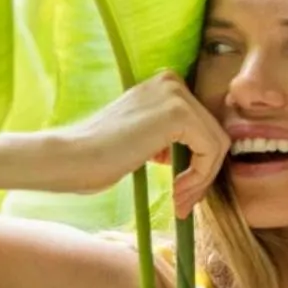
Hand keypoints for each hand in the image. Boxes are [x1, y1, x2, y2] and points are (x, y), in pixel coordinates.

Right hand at [60, 72, 228, 216]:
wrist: (71, 158)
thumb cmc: (99, 157)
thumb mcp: (145, 140)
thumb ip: (171, 139)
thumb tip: (204, 159)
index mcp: (164, 86)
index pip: (202, 127)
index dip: (199, 165)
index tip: (182, 193)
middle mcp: (172, 82)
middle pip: (214, 134)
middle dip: (203, 176)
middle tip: (182, 205)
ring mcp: (176, 95)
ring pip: (216, 144)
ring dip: (201, 181)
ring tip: (179, 204)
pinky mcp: (179, 113)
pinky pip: (210, 150)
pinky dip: (199, 177)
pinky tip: (176, 192)